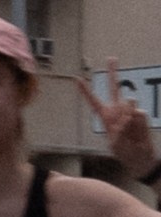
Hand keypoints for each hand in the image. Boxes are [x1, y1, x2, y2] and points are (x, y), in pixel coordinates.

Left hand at [80, 61, 158, 184]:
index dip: (85, 91)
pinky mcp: (140, 115)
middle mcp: (117, 111)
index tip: (76, 78)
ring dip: (128, 117)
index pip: (93, 102)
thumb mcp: (116, 144)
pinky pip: (137, 114)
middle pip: (114, 88)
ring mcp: (129, 111)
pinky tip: (137, 132)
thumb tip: (129, 113)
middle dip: (113, 72)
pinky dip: (136, 123)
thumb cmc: (124, 153)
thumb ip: (120, 127)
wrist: (141, 158)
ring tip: (129, 132)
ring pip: (128, 104)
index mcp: (105, 117)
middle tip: (111, 58)